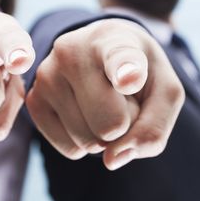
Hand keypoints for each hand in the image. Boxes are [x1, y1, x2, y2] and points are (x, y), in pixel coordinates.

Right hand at [26, 19, 183, 169]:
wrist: (100, 52)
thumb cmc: (139, 72)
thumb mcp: (164, 91)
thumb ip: (154, 127)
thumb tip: (111, 160)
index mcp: (115, 40)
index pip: (120, 58)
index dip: (125, 70)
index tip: (128, 77)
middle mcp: (73, 51)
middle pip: (111, 125)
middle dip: (125, 125)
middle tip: (121, 98)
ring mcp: (48, 74)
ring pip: (90, 142)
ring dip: (105, 134)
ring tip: (102, 101)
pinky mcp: (34, 99)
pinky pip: (71, 150)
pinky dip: (86, 142)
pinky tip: (84, 112)